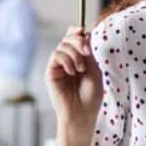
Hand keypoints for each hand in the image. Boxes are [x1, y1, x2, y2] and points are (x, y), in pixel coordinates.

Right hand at [45, 27, 102, 144]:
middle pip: (67, 38)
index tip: (85, 32)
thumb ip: (88, 52)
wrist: (82, 113)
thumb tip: (85, 32)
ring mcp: (58, 66)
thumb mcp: (94, 70)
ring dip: (74, 54)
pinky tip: (72, 72)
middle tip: (86, 52)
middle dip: (78, 41)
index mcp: (78, 58)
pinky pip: (56, 55)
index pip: (74, 38)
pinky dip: (66, 60)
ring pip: (62, 46)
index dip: (77, 31)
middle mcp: (67, 60)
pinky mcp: (50, 72)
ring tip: (81, 69)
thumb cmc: (91, 96)